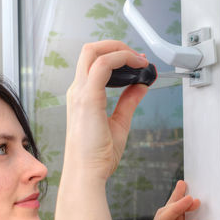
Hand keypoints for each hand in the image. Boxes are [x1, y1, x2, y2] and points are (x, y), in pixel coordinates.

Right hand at [64, 40, 148, 179]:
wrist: (86, 173)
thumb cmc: (96, 155)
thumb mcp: (118, 123)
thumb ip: (129, 102)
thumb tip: (141, 85)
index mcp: (82, 96)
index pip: (94, 62)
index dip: (117, 56)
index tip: (138, 63)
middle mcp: (78, 90)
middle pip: (91, 50)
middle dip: (117, 45)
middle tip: (138, 56)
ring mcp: (80, 93)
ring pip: (94, 51)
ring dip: (120, 49)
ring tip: (140, 61)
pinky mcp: (88, 98)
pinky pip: (104, 65)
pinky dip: (122, 60)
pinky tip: (138, 68)